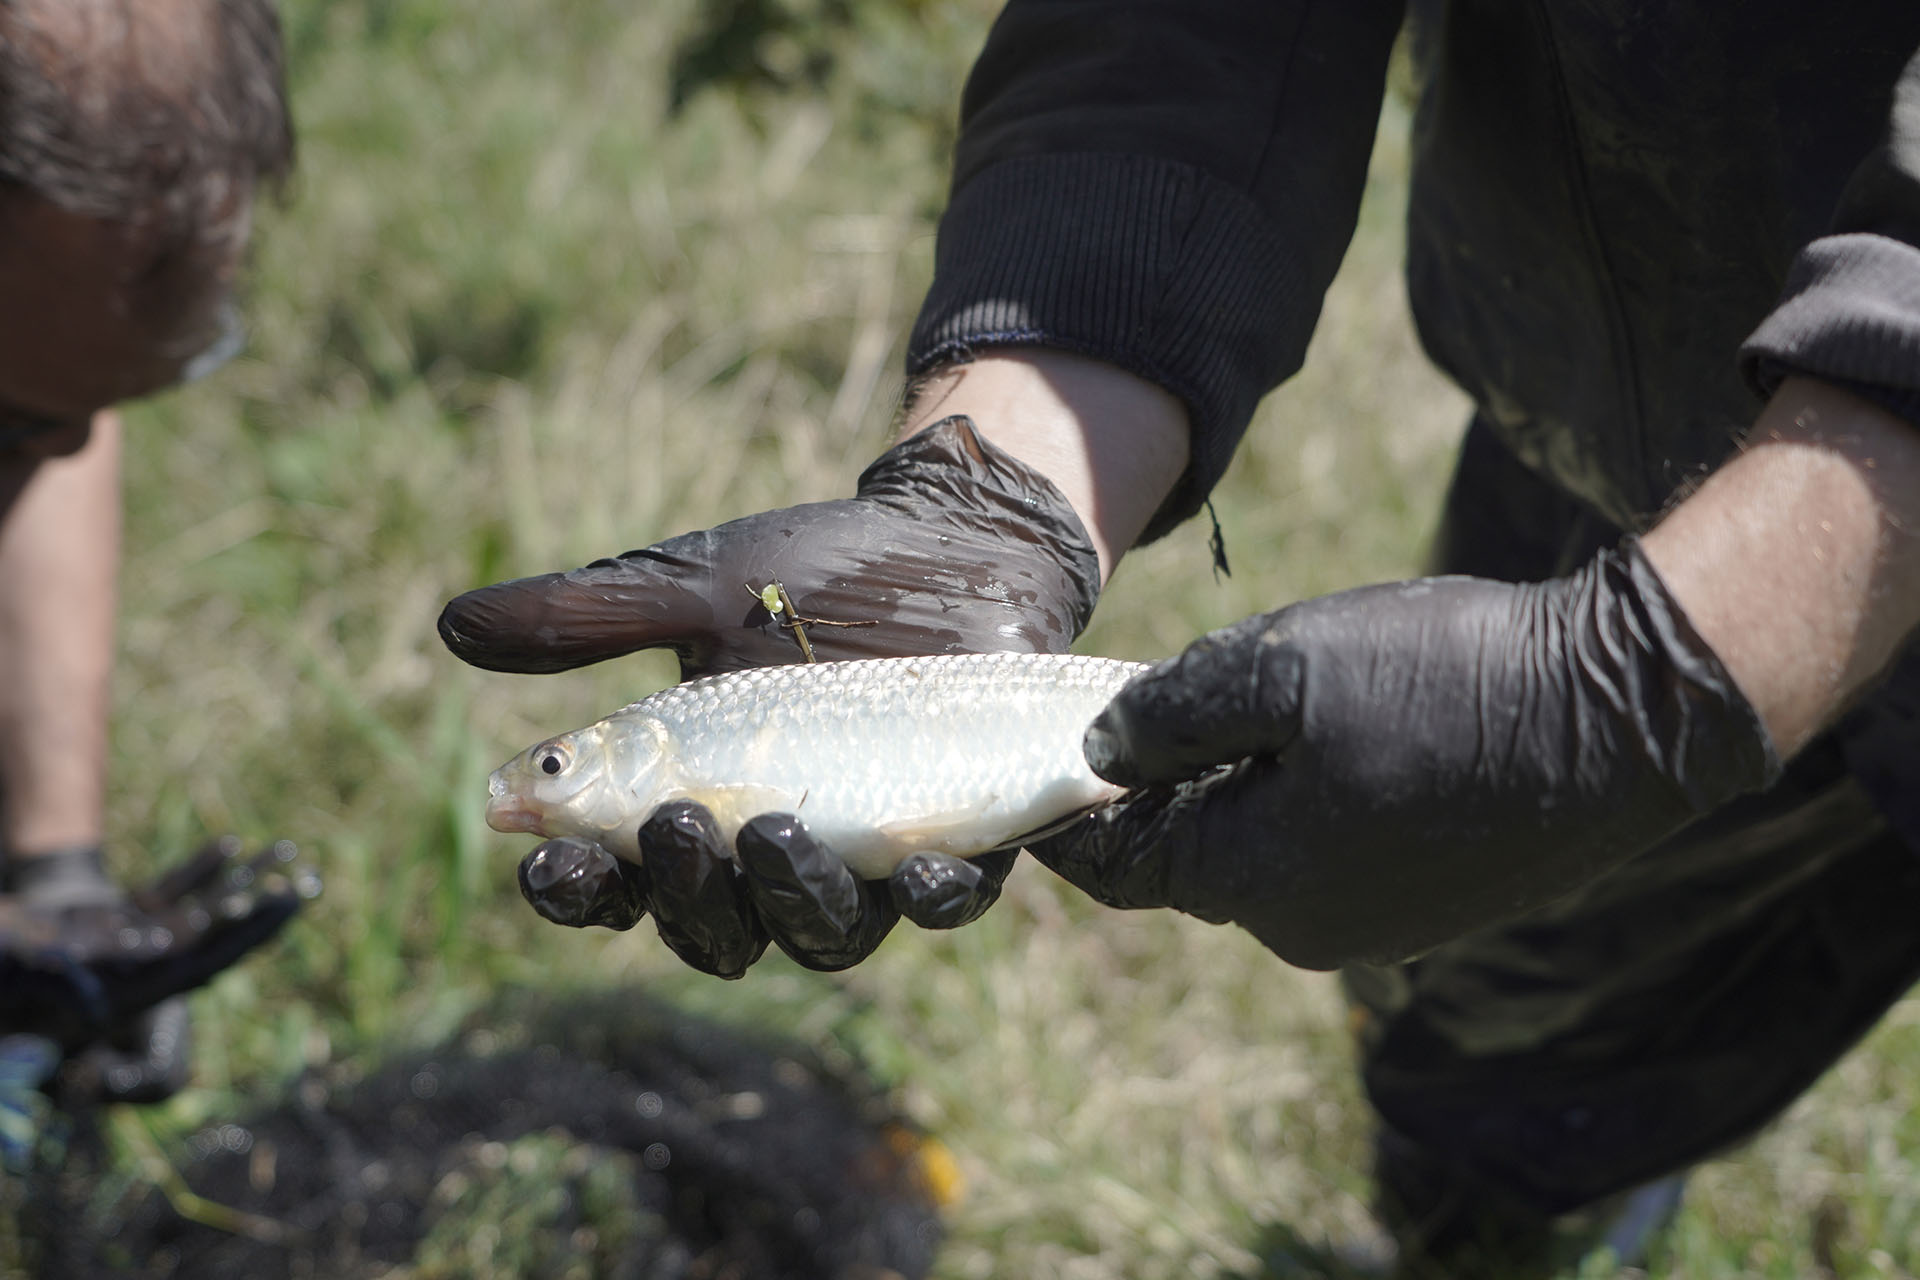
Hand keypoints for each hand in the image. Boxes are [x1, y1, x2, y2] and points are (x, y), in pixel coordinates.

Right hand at [0, 839, 314, 1100]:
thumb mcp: (24, 975)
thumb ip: (60, 987)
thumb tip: (102, 1000)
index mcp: (131, 991)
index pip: (206, 964)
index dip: (248, 937)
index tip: (288, 908)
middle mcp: (141, 969)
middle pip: (216, 939)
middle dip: (260, 914)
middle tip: (308, 885)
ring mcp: (132, 944)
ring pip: (200, 913)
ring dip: (240, 886)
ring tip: (283, 854)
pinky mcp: (117, 920)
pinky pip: (171, 893)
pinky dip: (199, 870)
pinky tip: (230, 845)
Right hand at [440, 417, 1097, 969]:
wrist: (952, 537)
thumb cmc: (817, 570)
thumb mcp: (696, 585)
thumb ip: (589, 618)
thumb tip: (452, 628)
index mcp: (695, 803)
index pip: (618, 881)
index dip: (578, 889)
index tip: (546, 860)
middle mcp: (775, 853)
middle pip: (714, 928)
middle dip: (685, 893)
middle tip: (672, 828)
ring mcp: (870, 855)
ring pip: (822, 933)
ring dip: (790, 899)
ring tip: (770, 829)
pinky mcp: (963, 838)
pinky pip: (947, 900)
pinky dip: (929, 894)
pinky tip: (914, 868)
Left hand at [1028, 540, 1780, 969]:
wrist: (1620, 715)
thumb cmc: (1447, 682)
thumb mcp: (1282, 667)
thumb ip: (1169, 714)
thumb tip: (1098, 754)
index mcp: (1252, 879)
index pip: (1117, 867)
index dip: (1068, 814)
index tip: (1035, 767)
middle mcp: (1305, 927)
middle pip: (1189, 858)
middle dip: (1161, 785)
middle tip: (1155, 698)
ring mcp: (1376, 923)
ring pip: (1263, 851)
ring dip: (1241, 786)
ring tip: (1269, 698)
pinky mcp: (1430, 901)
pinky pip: (1331, 853)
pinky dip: (1308, 800)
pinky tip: (1346, 730)